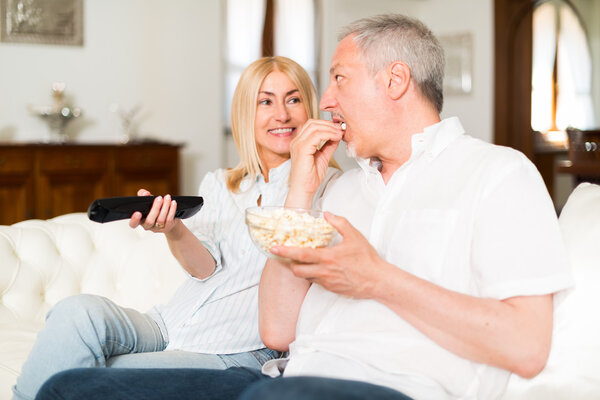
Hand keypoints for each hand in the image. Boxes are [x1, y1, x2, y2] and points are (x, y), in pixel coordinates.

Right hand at [129, 189, 177, 232]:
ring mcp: (157, 228)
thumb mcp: (148, 200)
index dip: (134, 220)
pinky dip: (171, 210)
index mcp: (140, 220)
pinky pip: (169, 219)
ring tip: (167, 198)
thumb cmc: (155, 207)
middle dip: (155, 208)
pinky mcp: (167, 227)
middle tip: (159, 198)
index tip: (137, 213)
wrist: (169, 216)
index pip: (133, 224)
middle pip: (149, 221)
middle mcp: (147, 226)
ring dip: (165, 207)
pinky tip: (173, 203)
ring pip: (160, 219)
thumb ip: (143, 194)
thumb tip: (145, 193)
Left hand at [270, 213, 386, 298]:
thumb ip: (339, 223)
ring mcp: (327, 282)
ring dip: (301, 270)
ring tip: (303, 261)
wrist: (377, 281)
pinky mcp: (330, 289)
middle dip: (290, 264)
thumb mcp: (354, 236)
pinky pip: (315, 282)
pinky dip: (312, 275)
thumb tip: (327, 214)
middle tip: (288, 256)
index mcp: (328, 258)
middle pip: (297, 270)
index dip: (285, 252)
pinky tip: (318, 268)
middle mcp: (324, 272)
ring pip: (305, 277)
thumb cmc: (367, 259)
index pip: (301, 255)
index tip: (274, 249)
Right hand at [287, 119, 342, 207]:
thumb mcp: (323, 157)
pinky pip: (317, 135)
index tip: (338, 129)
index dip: (326, 124)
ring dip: (330, 128)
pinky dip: (329, 134)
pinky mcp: (302, 149)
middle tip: (340, 129)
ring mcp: (298, 145)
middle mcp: (296, 142)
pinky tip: (336, 138)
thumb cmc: (310, 177)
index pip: (311, 125)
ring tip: (339, 133)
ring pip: (315, 127)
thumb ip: (328, 146)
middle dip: (328, 124)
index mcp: (300, 142)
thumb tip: (336, 136)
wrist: (304, 189)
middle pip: (312, 123)